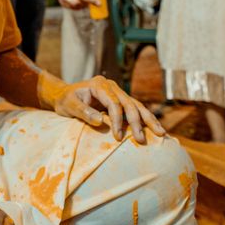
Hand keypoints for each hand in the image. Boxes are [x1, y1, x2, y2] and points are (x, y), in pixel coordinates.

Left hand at [41, 76, 165, 142]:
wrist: (64, 95)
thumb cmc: (66, 100)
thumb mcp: (69, 105)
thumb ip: (84, 112)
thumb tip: (101, 121)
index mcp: (99, 84)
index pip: (114, 103)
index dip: (117, 120)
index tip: (118, 137)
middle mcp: (111, 86)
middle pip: (129, 103)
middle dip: (137, 122)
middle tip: (142, 139)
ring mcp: (117, 92)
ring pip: (137, 105)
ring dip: (148, 120)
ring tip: (161, 133)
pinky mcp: (120, 100)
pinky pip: (135, 109)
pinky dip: (145, 119)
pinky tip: (155, 129)